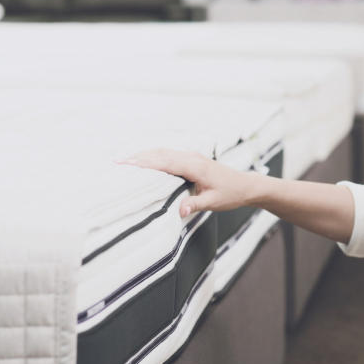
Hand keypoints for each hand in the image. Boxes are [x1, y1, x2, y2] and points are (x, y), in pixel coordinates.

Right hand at [119, 148, 259, 217]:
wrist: (245, 185)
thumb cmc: (230, 194)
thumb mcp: (214, 202)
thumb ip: (196, 205)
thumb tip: (180, 211)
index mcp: (196, 167)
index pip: (166, 163)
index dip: (145, 163)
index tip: (127, 164)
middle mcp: (192, 158)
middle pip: (160, 154)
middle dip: (139, 157)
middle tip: (117, 162)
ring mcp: (192, 157)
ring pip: (164, 152)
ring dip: (145, 155)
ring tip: (125, 161)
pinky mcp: (191, 159)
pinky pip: (169, 155)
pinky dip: (154, 157)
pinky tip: (144, 161)